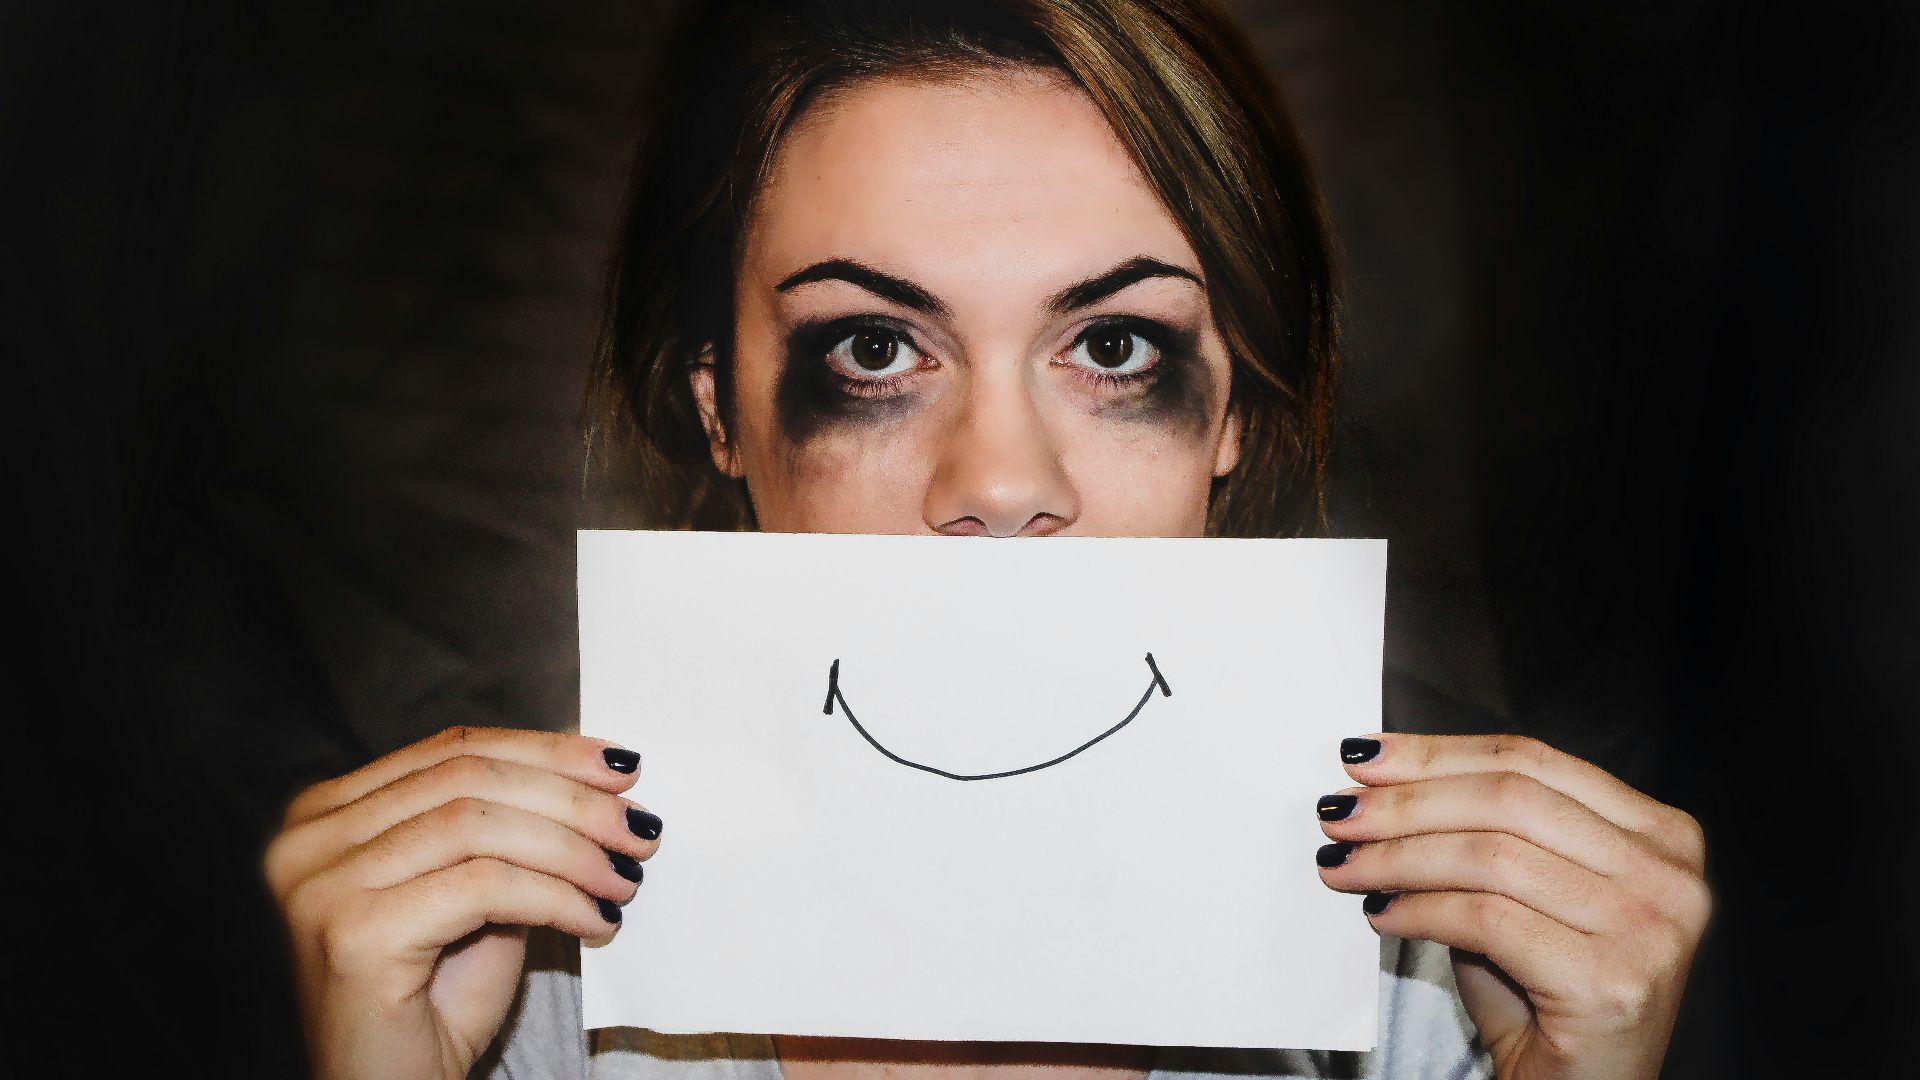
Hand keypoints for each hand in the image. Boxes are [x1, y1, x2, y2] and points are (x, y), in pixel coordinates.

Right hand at [265, 726, 663, 1079]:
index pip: (452, 751)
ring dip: (573, 850)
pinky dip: (556, 897)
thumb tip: (591, 772)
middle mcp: (308, 841)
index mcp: (327, 816)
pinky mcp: (354, 933)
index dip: (545, 751)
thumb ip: (508, 831)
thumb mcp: (474, 896)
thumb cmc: (431, 1008)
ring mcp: (322, 885)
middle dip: (571, 798)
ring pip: (479, 826)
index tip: (621, 766)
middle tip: (640, 828)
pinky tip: (596, 920)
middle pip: (466, 779)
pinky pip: (485, 887)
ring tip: (625, 878)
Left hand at [1315, 733, 1708, 1079]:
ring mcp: (1648, 930)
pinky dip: (1419, 910)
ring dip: (1398, 857)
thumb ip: (1480, 830)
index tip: (1367, 757)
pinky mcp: (1609, 982)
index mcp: (1660, 834)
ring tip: (1344, 864)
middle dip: (1408, 802)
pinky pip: (1486, 919)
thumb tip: (1380, 780)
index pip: (1532, 761)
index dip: (1438, 754)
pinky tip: (1381, 913)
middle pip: (1509, 800)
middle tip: (1341, 812)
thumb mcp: (1522, 893)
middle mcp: (1668, 876)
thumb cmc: (1546, 996)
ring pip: (1490, 857)